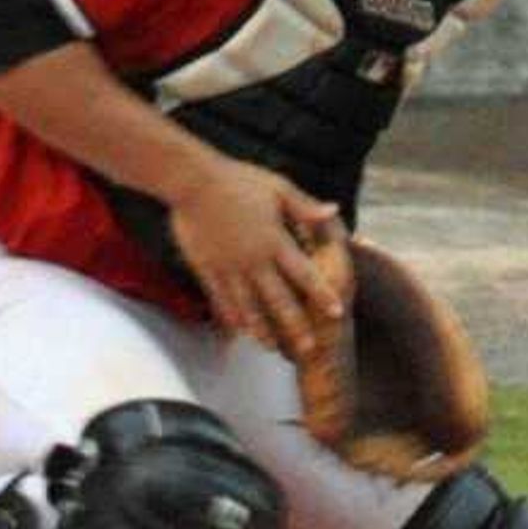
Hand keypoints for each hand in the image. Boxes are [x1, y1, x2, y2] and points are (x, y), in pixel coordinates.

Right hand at [167, 160, 342, 358]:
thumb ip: (304, 206)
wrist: (192, 181)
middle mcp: (254, 260)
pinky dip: (231, 317)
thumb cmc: (236, 179)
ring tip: (271, 347)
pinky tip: (237, 330)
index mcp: (274, 241)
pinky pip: (220, 300)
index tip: (335, 313)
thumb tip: (333, 212)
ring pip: (248, 307)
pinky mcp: (207, 269)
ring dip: (261, 330)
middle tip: (307, 350)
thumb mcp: (277, 188)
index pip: (304, 274)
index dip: (321, 295)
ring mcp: (228, 268)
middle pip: (278, 301)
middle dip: (294, 327)